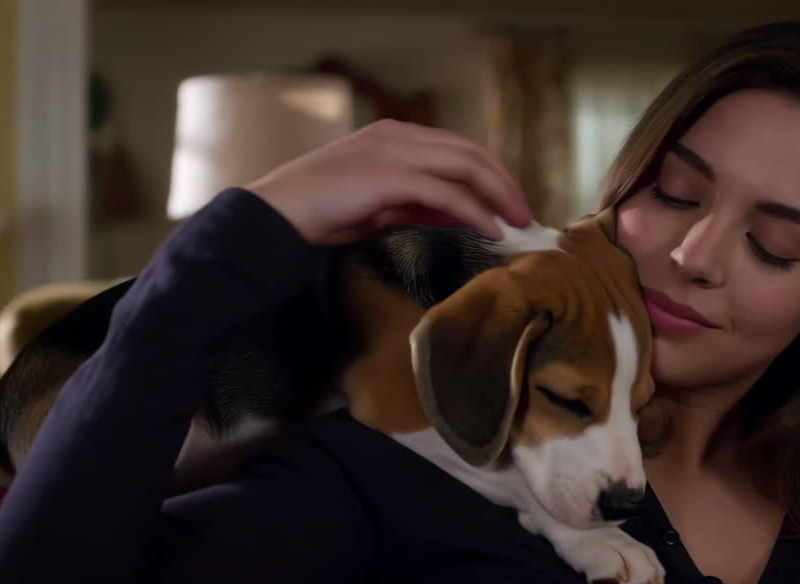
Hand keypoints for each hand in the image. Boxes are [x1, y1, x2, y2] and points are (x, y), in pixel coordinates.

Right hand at [244, 119, 531, 244]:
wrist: (273, 216)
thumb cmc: (320, 214)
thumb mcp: (380, 208)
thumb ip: (419, 204)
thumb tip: (463, 214)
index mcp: (394, 137)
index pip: (457, 148)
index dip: (490, 174)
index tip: (509, 204)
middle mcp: (397, 137)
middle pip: (470, 152)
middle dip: (503, 182)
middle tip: (525, 214)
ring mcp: (392, 153)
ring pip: (465, 166)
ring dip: (498, 194)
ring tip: (518, 222)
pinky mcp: (388, 177)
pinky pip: (446, 193)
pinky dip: (474, 211)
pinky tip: (491, 229)